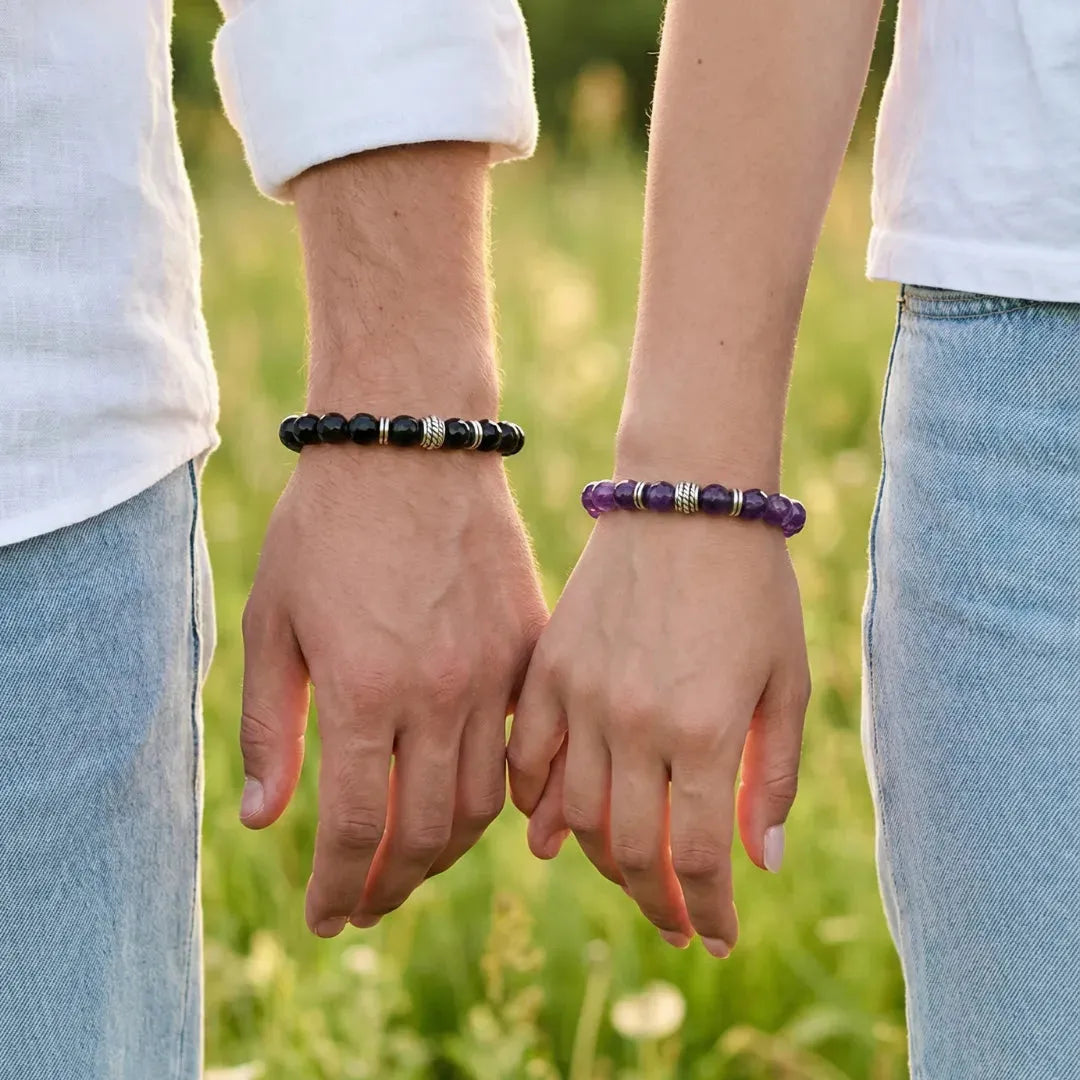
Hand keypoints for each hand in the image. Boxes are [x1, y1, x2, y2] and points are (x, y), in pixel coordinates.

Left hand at [240, 447, 546, 936]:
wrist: (411, 445)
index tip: (324, 916)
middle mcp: (438, 694)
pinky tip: (467, 798)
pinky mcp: (527, 648)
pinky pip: (523, 745)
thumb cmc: (326, 526)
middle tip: (363, 904)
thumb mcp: (274, 621)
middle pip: (426, 833)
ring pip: (482, 803)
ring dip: (443, 850)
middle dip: (389, 886)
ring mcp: (492, 672)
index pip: (358, 830)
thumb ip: (270, 728)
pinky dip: (497, 791)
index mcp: (364, 691)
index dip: (339, 888)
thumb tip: (265, 821)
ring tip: (409, 862)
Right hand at [508, 509, 808, 956]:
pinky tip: (551, 828)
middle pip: (632, 852)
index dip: (707, 911)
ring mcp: (583, 697)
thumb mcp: (787, 682)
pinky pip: (528, 758)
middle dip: (659, 902)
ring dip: (602, 861)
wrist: (686, 502)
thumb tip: (760, 864)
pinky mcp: (548, 669)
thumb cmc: (753, 590)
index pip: (699, 858)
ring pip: (576, 816)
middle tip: (676, 923)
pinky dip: (537, 803)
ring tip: (630, 874)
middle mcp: (636, 725)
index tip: (715, 938)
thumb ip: (774, 775)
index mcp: (706, 732)